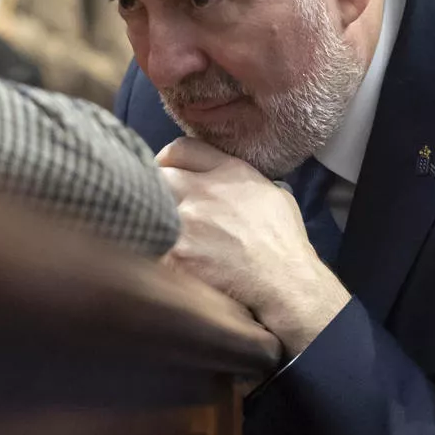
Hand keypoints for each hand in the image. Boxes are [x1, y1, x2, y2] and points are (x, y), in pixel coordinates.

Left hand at [157, 138, 349, 356]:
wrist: (285, 284)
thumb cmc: (284, 243)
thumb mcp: (273, 195)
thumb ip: (241, 179)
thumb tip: (224, 180)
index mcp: (228, 173)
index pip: (180, 149)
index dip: (168, 160)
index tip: (166, 172)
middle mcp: (203, 192)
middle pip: (157, 176)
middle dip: (154, 187)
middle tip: (157, 204)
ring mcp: (186, 223)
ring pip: (149, 211)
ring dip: (152, 221)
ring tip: (158, 233)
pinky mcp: (175, 255)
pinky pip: (149, 246)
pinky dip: (153, 252)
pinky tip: (164, 259)